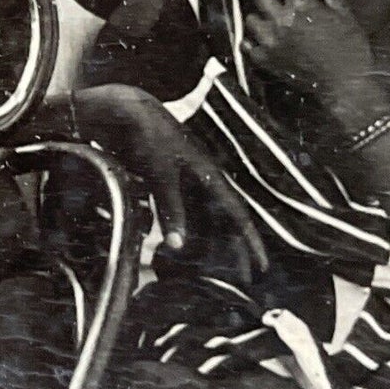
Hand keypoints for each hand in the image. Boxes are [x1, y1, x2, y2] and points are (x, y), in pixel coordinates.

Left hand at [67, 84, 268, 272]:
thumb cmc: (149, 136)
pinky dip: (184, 228)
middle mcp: (201, 179)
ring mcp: (184, 179)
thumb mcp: (161, 175)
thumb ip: (171, 209)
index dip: (250, 241)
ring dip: (210, 242)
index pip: (238, 215)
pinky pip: (182, 211)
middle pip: (224, 221)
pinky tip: (178, 243)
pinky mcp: (166, 179)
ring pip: (204, 218)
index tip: (262, 265)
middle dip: (234, 249)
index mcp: (209, 175)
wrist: (127, 110)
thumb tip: (178, 246)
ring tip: (216, 268)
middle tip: (243, 277)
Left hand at [244, 0, 375, 97]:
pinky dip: (252, 40)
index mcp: (302, 6)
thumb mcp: (343, 13)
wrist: (346, 85)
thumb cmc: (350, 48)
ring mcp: (271, 42)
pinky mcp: (266, 60)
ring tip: (270, 18)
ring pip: (251, 18)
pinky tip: (263, 39)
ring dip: (259, 15)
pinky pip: (248, 44)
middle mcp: (282, 21)